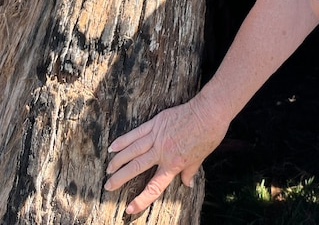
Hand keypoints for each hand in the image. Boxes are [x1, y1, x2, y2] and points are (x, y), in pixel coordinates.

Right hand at [104, 98, 227, 214]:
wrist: (210, 111)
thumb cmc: (210, 134)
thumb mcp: (201, 157)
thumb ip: (190, 171)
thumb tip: (188, 184)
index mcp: (174, 164)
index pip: (154, 186)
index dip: (141, 199)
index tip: (130, 208)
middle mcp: (162, 152)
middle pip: (136, 168)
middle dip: (120, 178)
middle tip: (108, 186)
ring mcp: (157, 136)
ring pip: (132, 151)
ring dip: (118, 161)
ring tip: (108, 169)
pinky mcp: (156, 123)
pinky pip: (136, 133)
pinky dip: (123, 140)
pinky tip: (113, 147)